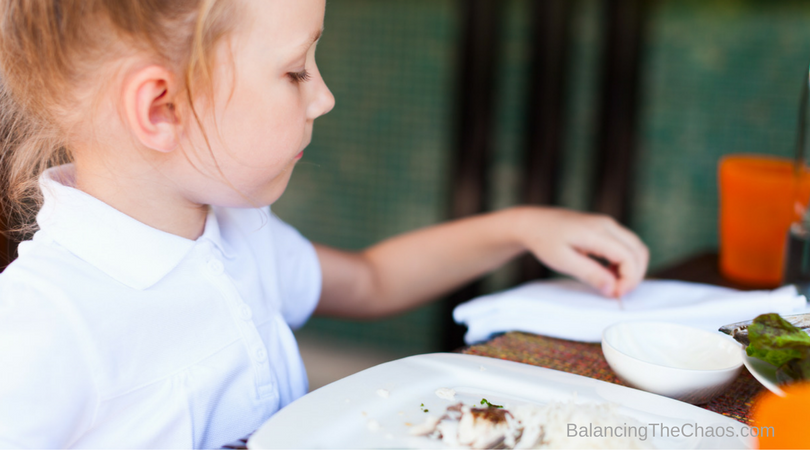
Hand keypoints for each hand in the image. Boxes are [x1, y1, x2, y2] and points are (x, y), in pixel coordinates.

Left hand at [512, 207, 648, 297]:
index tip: (615, 294)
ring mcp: (608, 224)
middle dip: (634, 276)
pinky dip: (625, 261)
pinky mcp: (605, 228)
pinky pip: (626, 245)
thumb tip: (613, 289)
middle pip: (639, 251)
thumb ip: (590, 274)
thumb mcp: (564, 261)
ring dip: (631, 269)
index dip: (629, 279)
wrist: (534, 222)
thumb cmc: (545, 241)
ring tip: (611, 284)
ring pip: (636, 248)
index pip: (629, 257)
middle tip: (616, 292)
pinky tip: (608, 273)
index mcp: (596, 232)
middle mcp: (607, 224)